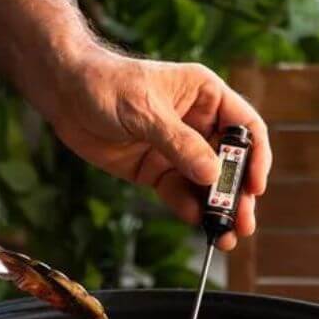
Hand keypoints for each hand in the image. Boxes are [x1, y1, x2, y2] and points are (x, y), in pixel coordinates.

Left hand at [49, 51, 270, 249]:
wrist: (63, 93)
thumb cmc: (106, 84)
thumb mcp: (145, 110)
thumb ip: (179, 143)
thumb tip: (211, 174)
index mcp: (205, 96)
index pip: (245, 128)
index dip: (256, 157)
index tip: (256, 185)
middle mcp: (197, 123)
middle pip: (229, 162)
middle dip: (237, 193)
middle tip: (243, 222)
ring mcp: (176, 149)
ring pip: (206, 183)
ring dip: (217, 209)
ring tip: (225, 235)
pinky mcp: (155, 170)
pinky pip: (179, 192)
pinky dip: (189, 209)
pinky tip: (197, 223)